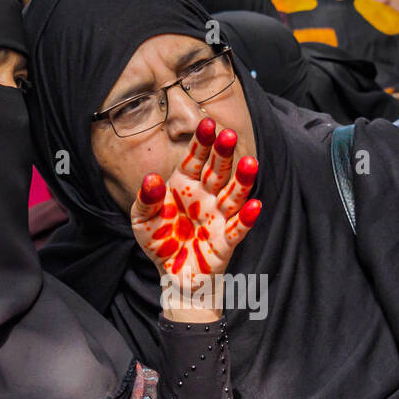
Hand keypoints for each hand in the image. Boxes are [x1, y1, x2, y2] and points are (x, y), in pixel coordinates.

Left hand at [131, 117, 261, 320]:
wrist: (172, 274)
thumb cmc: (160, 241)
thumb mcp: (142, 219)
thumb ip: (146, 199)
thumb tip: (152, 179)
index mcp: (185, 185)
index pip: (195, 159)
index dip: (202, 142)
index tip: (207, 124)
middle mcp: (205, 196)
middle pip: (217, 171)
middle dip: (223, 153)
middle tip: (229, 134)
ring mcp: (218, 217)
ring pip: (233, 195)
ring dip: (242, 180)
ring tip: (250, 163)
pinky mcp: (226, 240)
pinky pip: (238, 228)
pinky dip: (247, 218)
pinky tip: (255, 205)